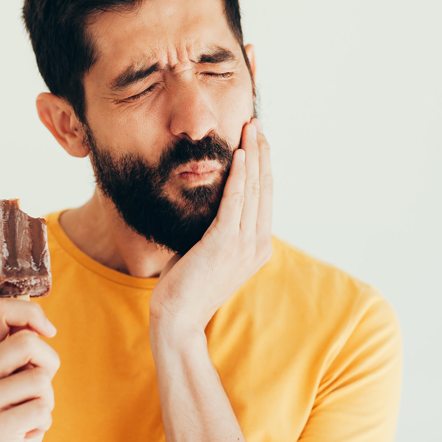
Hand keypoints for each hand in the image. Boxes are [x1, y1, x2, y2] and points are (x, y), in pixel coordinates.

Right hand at [0, 298, 59, 441]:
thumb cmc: (15, 420)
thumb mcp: (14, 380)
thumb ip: (20, 351)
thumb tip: (42, 322)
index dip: (31, 312)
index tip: (49, 331)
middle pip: (27, 342)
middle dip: (48, 364)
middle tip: (37, 389)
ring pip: (40, 379)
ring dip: (47, 400)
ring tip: (27, 416)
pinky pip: (42, 409)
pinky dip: (44, 423)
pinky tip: (24, 435)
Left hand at [149, 117, 272, 332]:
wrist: (178, 317)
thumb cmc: (187, 285)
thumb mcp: (208, 251)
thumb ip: (216, 228)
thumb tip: (209, 203)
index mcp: (257, 246)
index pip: (264, 197)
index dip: (262, 165)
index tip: (257, 140)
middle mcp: (257, 244)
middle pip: (264, 187)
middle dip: (261, 152)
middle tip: (256, 123)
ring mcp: (244, 245)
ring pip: (253, 189)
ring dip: (253, 155)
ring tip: (250, 129)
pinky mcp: (225, 243)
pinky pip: (236, 202)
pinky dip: (240, 176)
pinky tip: (240, 155)